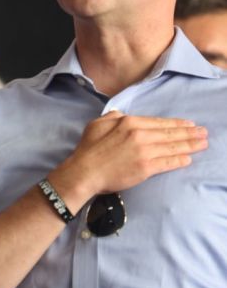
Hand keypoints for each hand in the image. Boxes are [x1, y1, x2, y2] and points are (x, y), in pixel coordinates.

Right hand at [53, 111, 207, 203]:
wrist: (85, 172)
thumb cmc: (88, 149)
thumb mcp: (97, 124)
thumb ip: (112, 117)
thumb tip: (121, 115)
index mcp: (129, 122)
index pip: (159, 122)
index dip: (176, 123)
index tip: (189, 124)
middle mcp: (139, 135)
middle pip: (170, 133)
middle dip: (189, 133)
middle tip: (204, 133)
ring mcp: (144, 151)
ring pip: (172, 147)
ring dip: (190, 145)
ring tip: (202, 144)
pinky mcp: (146, 167)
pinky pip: (168, 162)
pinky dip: (179, 160)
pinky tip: (188, 158)